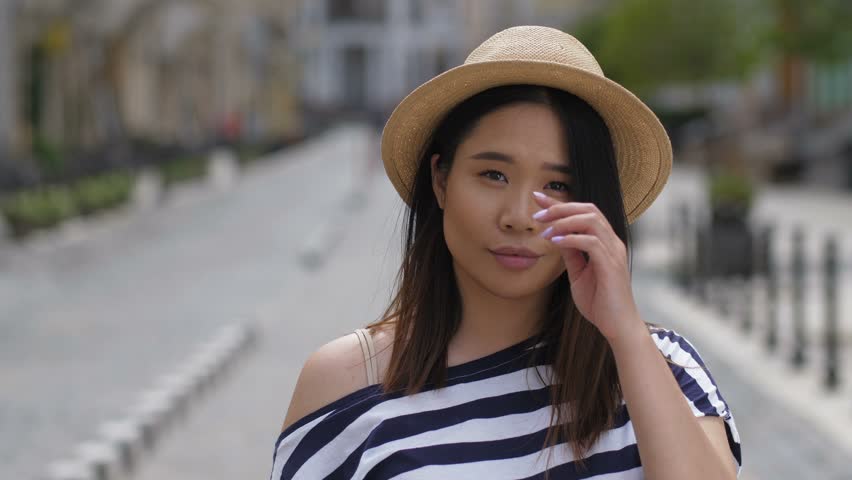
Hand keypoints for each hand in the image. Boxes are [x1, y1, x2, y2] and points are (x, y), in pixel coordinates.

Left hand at [532, 191, 642, 342]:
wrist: (617, 326)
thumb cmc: (600, 302)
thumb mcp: (578, 274)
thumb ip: (571, 254)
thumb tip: (556, 237)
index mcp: (605, 243)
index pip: (584, 213)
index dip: (560, 204)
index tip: (538, 198)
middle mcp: (612, 243)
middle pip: (589, 210)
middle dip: (561, 207)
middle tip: (538, 214)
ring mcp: (614, 253)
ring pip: (591, 221)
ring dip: (564, 221)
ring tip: (545, 229)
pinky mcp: (611, 266)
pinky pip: (591, 243)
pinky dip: (571, 239)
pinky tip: (555, 242)